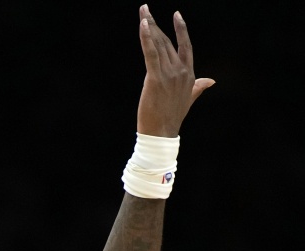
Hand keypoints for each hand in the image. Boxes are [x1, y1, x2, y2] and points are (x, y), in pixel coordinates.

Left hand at [136, 5, 214, 136]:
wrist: (162, 134)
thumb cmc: (171, 118)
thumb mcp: (188, 100)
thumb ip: (198, 87)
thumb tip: (211, 80)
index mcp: (189, 74)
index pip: (186, 46)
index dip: (181, 30)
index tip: (176, 15)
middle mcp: (180, 71)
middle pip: (167, 42)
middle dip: (157, 24)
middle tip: (145, 9)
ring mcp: (169, 74)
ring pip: (159, 44)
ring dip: (149, 25)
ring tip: (143, 11)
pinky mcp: (155, 78)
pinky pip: (151, 53)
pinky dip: (147, 38)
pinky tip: (144, 25)